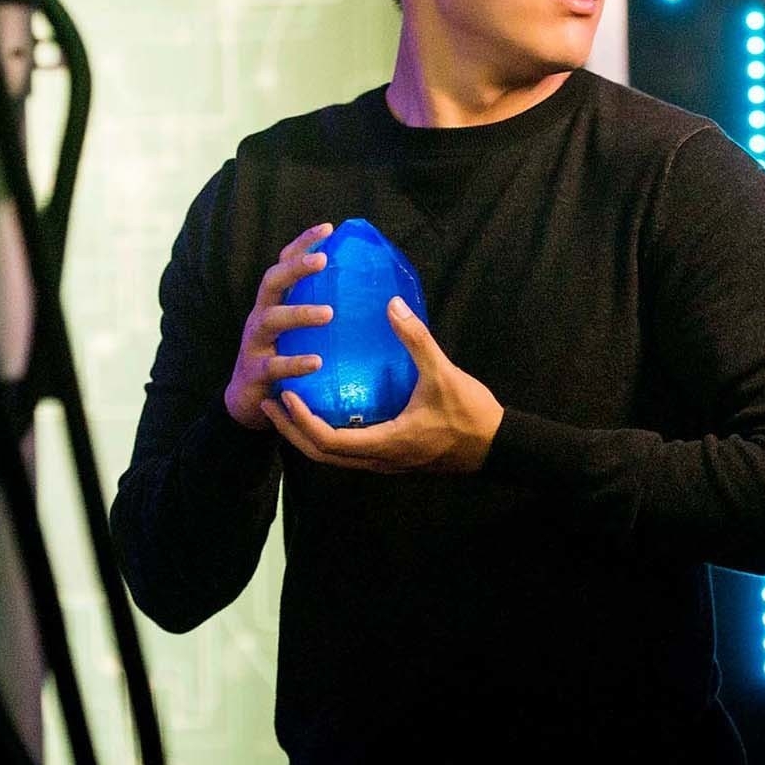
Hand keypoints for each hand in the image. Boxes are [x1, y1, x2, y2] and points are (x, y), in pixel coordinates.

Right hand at [223, 222, 335, 431]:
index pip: (284, 263)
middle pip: (271, 281)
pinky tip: (316, 363)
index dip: (302, 244)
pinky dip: (295, 363)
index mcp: (274, 303)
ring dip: (299, 313)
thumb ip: (323, 314)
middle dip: (295, 267)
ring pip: (271, 320)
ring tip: (328, 313)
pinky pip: (274, 366)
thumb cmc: (285, 361)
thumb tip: (376, 301)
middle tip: (323, 260)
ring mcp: (254, 343)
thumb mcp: (299, 333)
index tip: (329, 228)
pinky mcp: (254, 373)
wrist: (249, 403)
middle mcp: (261, 316)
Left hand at [260, 296, 503, 473]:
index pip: (327, 441)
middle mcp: (377, 459)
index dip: (301, 420)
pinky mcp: (391, 455)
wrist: (495, 445)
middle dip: (291, 431)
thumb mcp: (443, 374)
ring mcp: (384, 461)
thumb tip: (392, 304)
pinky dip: (327, 434)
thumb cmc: (469, 414)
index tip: (284, 394)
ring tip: (288, 406)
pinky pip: (348, 451)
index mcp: (384, 444)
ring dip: (306, 434)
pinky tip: (325, 408)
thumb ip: (416, 339)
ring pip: (332, 456)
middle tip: (269, 402)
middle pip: (319, 455)